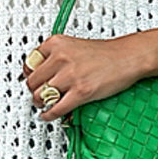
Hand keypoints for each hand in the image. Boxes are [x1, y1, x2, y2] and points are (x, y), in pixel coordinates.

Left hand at [22, 34, 143, 119]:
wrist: (129, 57)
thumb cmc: (106, 53)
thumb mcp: (74, 45)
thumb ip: (56, 56)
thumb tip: (40, 72)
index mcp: (57, 43)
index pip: (29, 62)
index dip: (28, 75)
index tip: (30, 80)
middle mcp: (61, 58)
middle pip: (32, 81)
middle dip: (34, 91)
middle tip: (38, 95)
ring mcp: (70, 75)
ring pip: (41, 96)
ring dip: (40, 103)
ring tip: (44, 104)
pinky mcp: (81, 91)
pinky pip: (56, 108)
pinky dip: (49, 115)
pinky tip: (48, 115)